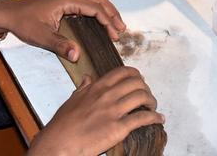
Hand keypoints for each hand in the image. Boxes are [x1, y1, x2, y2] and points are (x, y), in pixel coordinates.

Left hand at [0, 0, 125, 61]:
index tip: (115, 34)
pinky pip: (87, 2)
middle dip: (112, 14)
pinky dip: (97, 10)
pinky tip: (100, 21)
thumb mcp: (41, 36)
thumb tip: (77, 55)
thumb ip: (60, 45)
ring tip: (116, 25)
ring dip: (106, 10)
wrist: (8, 13)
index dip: (107, 20)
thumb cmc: (23, 22)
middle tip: (121, 29)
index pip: (94, 7)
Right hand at [29, 67, 162, 155]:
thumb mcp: (72, 100)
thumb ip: (83, 88)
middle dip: (146, 88)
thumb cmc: (62, 126)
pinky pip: (142, 118)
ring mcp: (113, 111)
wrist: (58, 144)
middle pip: (137, 82)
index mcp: (97, 87)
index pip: (123, 72)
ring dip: (152, 102)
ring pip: (142, 97)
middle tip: (147, 97)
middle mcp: (107, 95)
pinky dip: (154, 118)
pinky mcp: (117, 128)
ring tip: (152, 108)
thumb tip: (87, 78)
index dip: (136, 76)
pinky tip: (158, 119)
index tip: (139, 82)